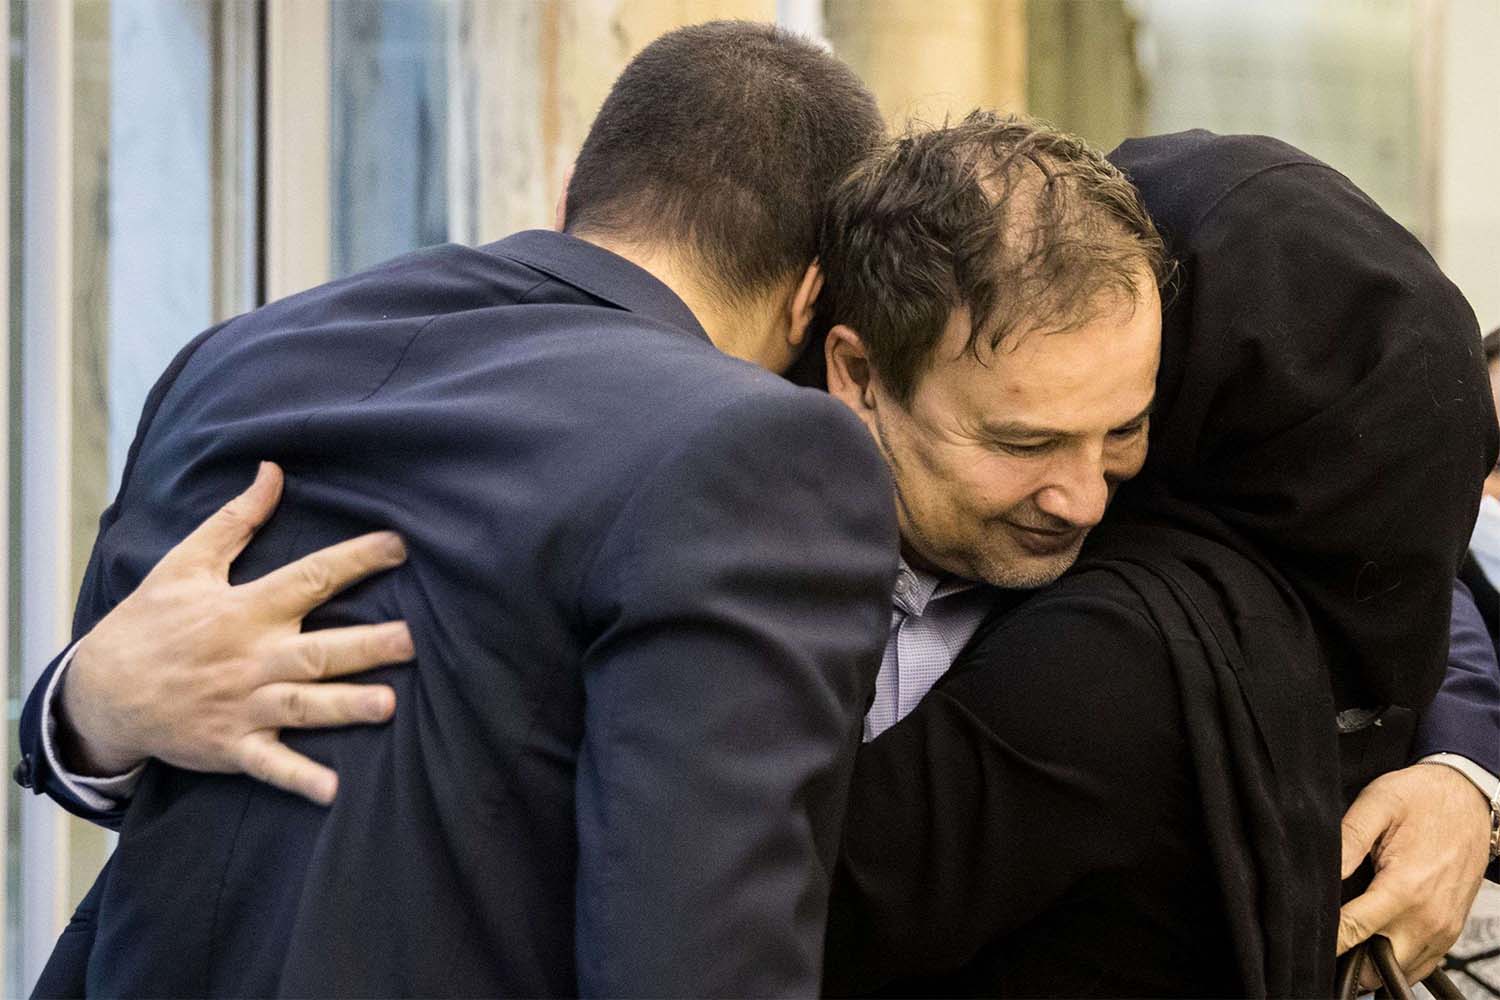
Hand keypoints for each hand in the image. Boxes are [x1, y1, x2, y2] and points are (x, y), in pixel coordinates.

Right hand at [57, 462, 412, 804]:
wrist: (101, 691)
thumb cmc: (151, 621)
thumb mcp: (186, 563)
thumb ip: (236, 520)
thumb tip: (273, 472)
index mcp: (244, 609)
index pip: (309, 578)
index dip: (355, 560)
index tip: (400, 546)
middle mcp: (250, 657)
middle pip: (318, 649)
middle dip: (366, 646)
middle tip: (413, 639)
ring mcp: (241, 705)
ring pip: (303, 707)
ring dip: (344, 707)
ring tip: (389, 706)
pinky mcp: (231, 746)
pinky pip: (270, 765)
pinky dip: (298, 779)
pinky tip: (333, 791)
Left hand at [1336, 763, 1490, 983]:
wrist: (1469, 799)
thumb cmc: (1422, 798)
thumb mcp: (1377, 803)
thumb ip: (1347, 839)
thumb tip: (1320, 873)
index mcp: (1405, 888)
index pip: (1353, 932)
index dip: (1324, 937)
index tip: (1303, 931)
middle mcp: (1428, 918)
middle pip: (1374, 966)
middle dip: (1344, 956)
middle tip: (1322, 934)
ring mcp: (1443, 930)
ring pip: (1397, 971)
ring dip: (1369, 961)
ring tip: (1347, 933)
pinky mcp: (1450, 932)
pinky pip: (1419, 965)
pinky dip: (1395, 959)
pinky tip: (1375, 936)